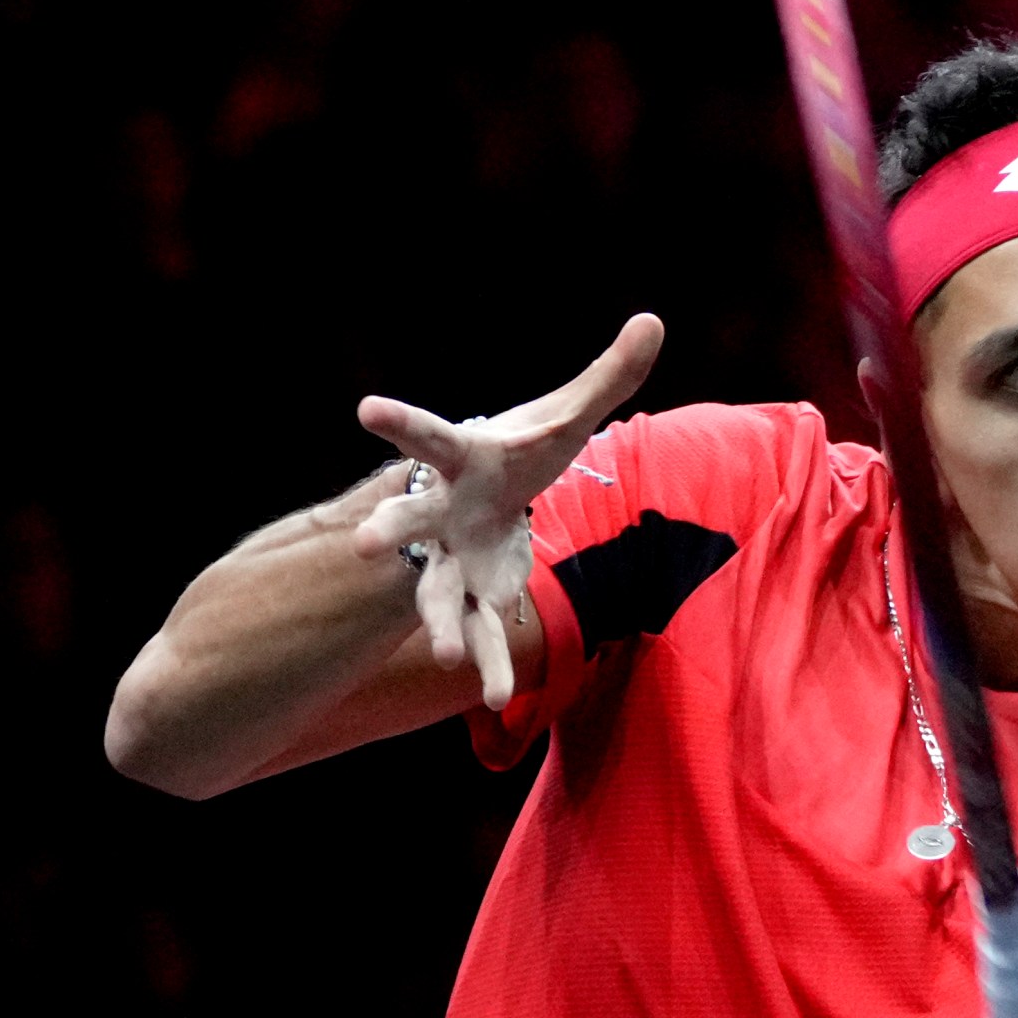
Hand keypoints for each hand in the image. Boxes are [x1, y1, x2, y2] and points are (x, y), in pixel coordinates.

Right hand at [352, 313, 662, 708]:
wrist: (496, 495)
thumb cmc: (523, 450)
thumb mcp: (570, 416)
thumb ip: (610, 375)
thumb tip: (653, 320)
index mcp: (461, 459)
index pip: (426, 436)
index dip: (399, 422)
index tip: (365, 408)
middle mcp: (440, 513)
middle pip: (408, 524)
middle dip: (388, 535)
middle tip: (366, 548)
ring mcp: (449, 560)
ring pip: (435, 595)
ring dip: (442, 624)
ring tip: (450, 657)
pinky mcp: (474, 596)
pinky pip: (480, 635)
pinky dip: (489, 664)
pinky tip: (497, 697)